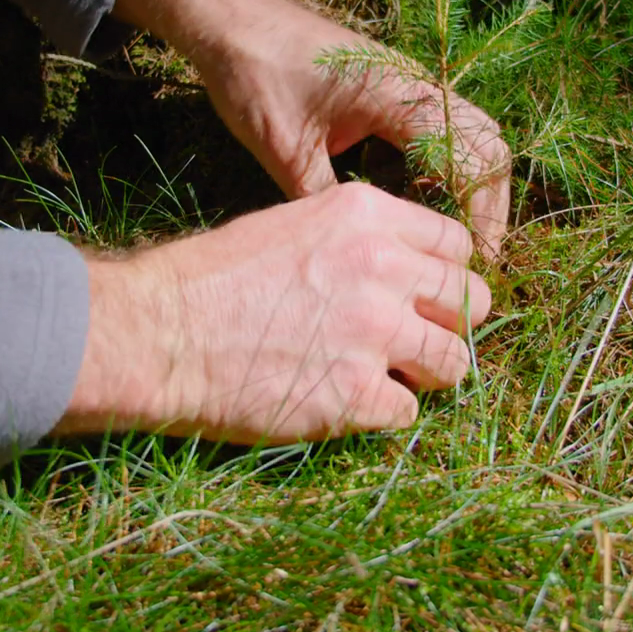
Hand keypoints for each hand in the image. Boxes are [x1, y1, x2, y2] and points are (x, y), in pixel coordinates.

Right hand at [54, 183, 491, 440]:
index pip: (456, 246)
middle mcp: (383, 268)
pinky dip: (384, 415)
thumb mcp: (292, 226)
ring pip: (454, 362)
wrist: (160, 333)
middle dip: (449, 325)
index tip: (425, 297)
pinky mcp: (357, 395)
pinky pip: (409, 413)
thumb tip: (403, 275)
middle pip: (472, 302)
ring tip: (391, 379)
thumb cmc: (211, 278)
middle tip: (416, 342)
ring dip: (427, 374)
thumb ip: (358, 242)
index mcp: (367, 216)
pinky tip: (347, 404)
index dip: (445, 276)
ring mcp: (375, 334)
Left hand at [112, 0, 510, 256]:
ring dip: (474, 179)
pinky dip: (449, 162)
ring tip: (455, 232)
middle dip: (490, 200)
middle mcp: (416, 84)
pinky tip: (422, 196)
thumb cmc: (255, 74)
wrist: (232, 20)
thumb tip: (354, 255)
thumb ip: (325, 198)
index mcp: (398, 95)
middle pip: (488, 142)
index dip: (482, 212)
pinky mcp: (393, 85)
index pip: (470, 156)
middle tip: (477, 253)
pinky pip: (442, 124)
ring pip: (471, 131)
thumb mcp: (285, 148)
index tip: (477, 258)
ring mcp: (408, 82)